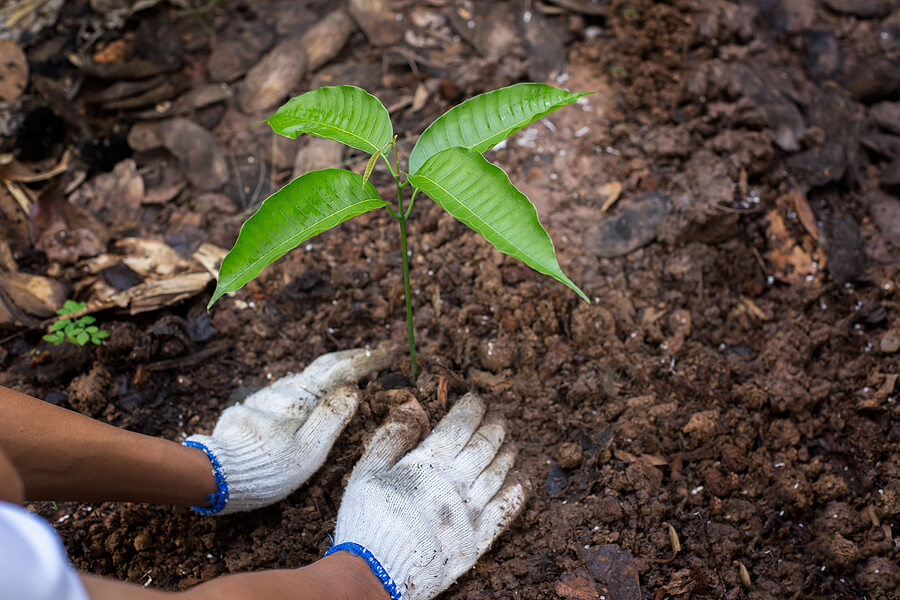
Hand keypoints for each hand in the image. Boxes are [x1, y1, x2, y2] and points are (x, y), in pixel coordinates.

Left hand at [185, 348, 390, 513]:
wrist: (217, 473)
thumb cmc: (268, 467)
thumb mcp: (309, 449)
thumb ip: (332, 417)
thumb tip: (353, 389)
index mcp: (302, 397)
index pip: (341, 369)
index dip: (366, 360)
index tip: (388, 353)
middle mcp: (285, 389)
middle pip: (322, 367)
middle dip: (350, 360)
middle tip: (372, 357)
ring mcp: (267, 396)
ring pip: (304, 379)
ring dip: (327, 375)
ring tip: (346, 376)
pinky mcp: (254, 407)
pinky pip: (288, 392)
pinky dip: (307, 389)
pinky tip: (309, 399)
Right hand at [332, 394, 527, 599]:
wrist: (378, 572)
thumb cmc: (368, 520)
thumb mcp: (366, 473)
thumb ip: (389, 439)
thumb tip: (409, 410)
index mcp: (429, 463)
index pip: (459, 425)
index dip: (471, 408)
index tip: (475, 400)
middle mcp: (456, 482)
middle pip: (485, 444)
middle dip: (494, 426)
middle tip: (497, 418)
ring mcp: (471, 510)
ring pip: (499, 471)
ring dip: (506, 453)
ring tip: (509, 443)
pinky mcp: (478, 538)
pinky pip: (507, 509)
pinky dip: (516, 490)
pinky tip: (520, 479)